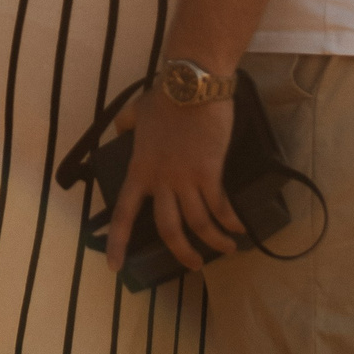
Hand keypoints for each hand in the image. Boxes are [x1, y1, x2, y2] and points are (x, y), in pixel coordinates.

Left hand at [103, 90, 241, 273]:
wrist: (192, 86)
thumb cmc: (165, 98)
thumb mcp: (135, 112)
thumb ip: (125, 124)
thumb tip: (121, 129)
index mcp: (139, 170)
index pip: (123, 213)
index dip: (118, 242)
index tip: (114, 267)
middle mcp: (160, 181)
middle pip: (168, 229)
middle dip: (181, 252)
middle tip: (193, 265)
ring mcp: (185, 179)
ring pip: (198, 224)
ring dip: (213, 242)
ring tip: (226, 250)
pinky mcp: (210, 172)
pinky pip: (220, 207)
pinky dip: (230, 222)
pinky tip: (238, 228)